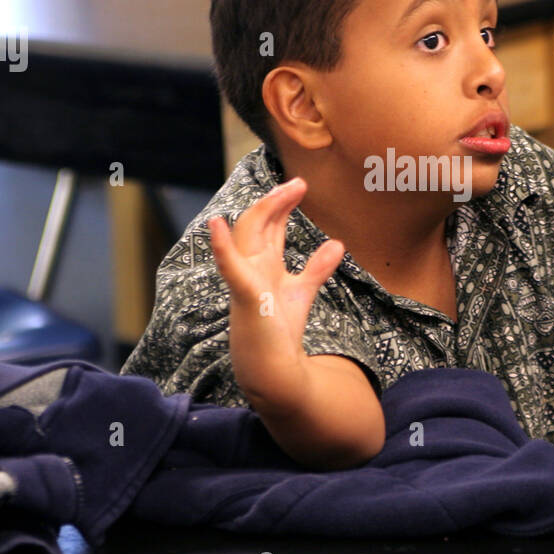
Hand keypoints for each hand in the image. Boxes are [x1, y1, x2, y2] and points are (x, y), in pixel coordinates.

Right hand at [207, 177, 344, 410]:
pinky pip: (231, 268)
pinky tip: (216, 225)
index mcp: (262, 264)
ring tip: (281, 193)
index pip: (269, 225)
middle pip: (257, 224)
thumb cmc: (280, 331)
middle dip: (275, 201)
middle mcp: (250, 267)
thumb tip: (336, 243)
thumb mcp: (302, 292)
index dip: (281, 204)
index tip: (301, 185)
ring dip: (262, 211)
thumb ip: (317, 268)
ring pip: (246, 236)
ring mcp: (245, 279)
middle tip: (299, 183)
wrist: (275, 370)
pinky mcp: (245, 296)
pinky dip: (223, 246)